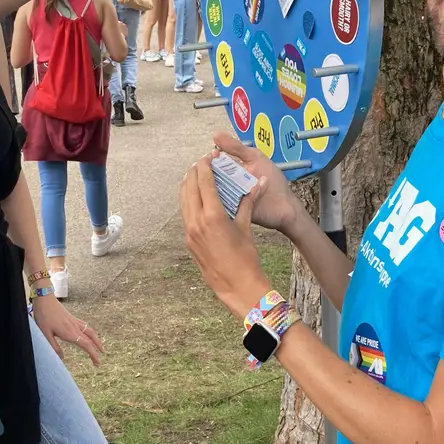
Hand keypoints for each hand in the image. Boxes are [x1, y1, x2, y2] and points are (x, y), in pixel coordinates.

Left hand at [32, 295, 103, 365]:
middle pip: (91, 339)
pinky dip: (91, 332)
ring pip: (90, 331)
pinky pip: (86, 326)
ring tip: (100, 347)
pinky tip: (89, 334)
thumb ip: (54, 347)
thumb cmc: (44, 316)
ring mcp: (75, 321)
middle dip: (97, 350)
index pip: (86, 345)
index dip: (93, 354)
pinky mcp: (72, 318)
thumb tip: (62, 358)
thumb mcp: (45, 334)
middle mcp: (75, 327)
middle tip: (99, 360)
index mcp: (69, 332)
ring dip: (96, 340)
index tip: (97, 362)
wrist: (45, 299)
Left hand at [181, 152, 272, 321]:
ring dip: (188, 186)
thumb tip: (259, 182)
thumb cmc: (245, 258)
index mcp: (212, 216)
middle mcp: (196, 222)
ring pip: (183, 201)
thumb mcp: (246, 228)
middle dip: (194, 173)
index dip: (205, 166)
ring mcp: (189, 232)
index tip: (208, 156)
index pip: (204, 183)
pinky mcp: (188, 241)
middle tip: (201, 163)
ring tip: (195, 176)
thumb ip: (248, 202)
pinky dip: (188, 202)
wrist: (237, 286)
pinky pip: (185, 215)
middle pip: (188, 188)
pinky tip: (196, 199)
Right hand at [211, 132, 304, 233]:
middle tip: (207, 173)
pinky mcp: (230, 211)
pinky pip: (219, 207)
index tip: (207, 158)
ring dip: (211, 189)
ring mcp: (228, 198)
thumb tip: (216, 136)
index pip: (212, 164)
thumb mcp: (255, 158)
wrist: (286, 206)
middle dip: (207, 175)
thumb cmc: (273, 181)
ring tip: (214, 186)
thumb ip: (236, 148)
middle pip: (209, 179)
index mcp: (230, 171)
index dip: (207, 161)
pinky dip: (218, 203)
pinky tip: (219, 198)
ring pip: (212, 193)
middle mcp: (226, 184)